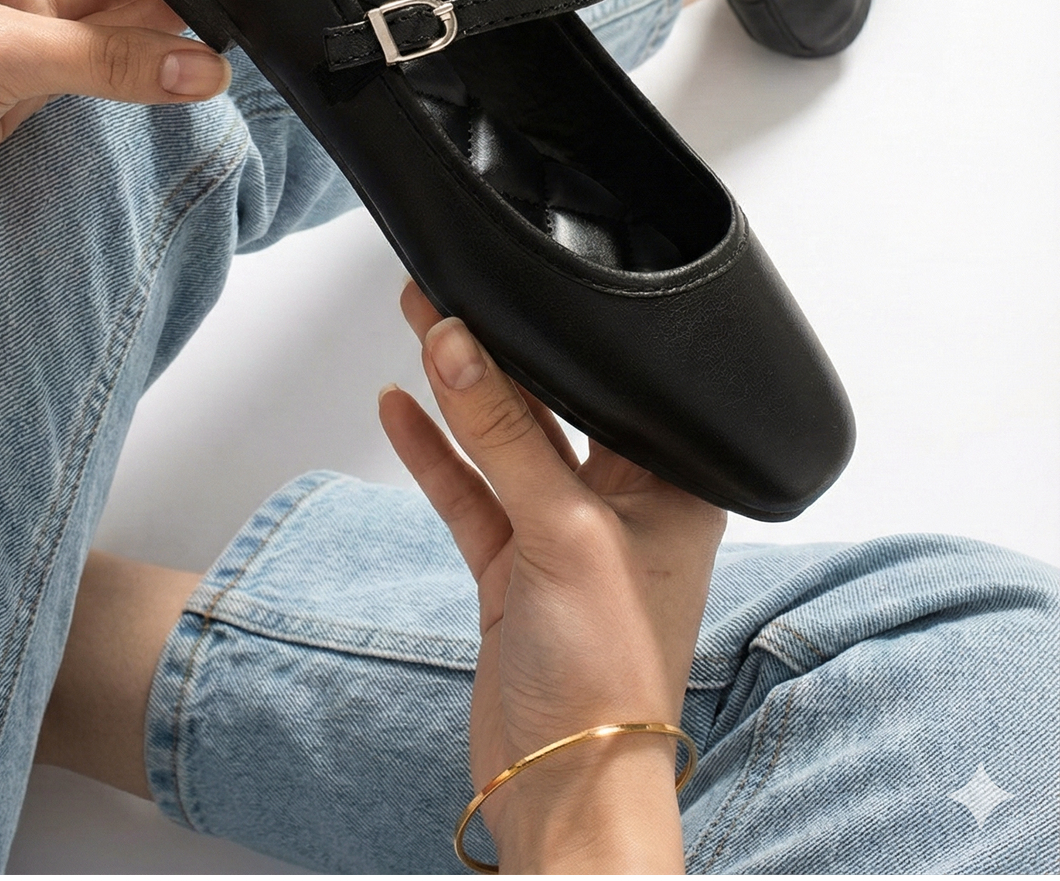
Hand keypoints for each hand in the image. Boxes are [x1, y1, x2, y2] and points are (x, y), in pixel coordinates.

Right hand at [380, 282, 724, 874]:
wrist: (568, 790)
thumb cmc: (612, 674)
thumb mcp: (565, 532)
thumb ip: (507, 436)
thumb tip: (459, 345)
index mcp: (674, 484)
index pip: (616, 386)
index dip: (565, 334)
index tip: (509, 285)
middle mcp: (625, 503)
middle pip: (554, 405)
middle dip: (500, 351)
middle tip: (448, 291)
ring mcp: (564, 536)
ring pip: (505, 441)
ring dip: (460, 392)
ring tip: (418, 321)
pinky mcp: (515, 569)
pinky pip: (471, 492)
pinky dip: (435, 452)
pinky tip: (402, 408)